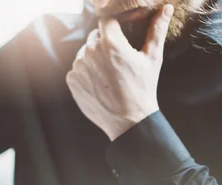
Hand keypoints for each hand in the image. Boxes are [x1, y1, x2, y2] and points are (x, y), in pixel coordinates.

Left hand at [66, 5, 173, 140]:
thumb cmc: (142, 88)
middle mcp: (90, 52)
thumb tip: (166, 9)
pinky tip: (100, 81)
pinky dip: (86, 71)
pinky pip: (78, 69)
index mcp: (110, 43)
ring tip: (109, 72)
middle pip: (95, 37)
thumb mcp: (152, 58)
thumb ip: (157, 30)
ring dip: (94, 57)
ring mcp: (78, 67)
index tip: (121, 29)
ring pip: (85, 53)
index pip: (107, 20)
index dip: (114, 23)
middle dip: (105, 42)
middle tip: (118, 57)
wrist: (127, 119)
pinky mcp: (71, 80)